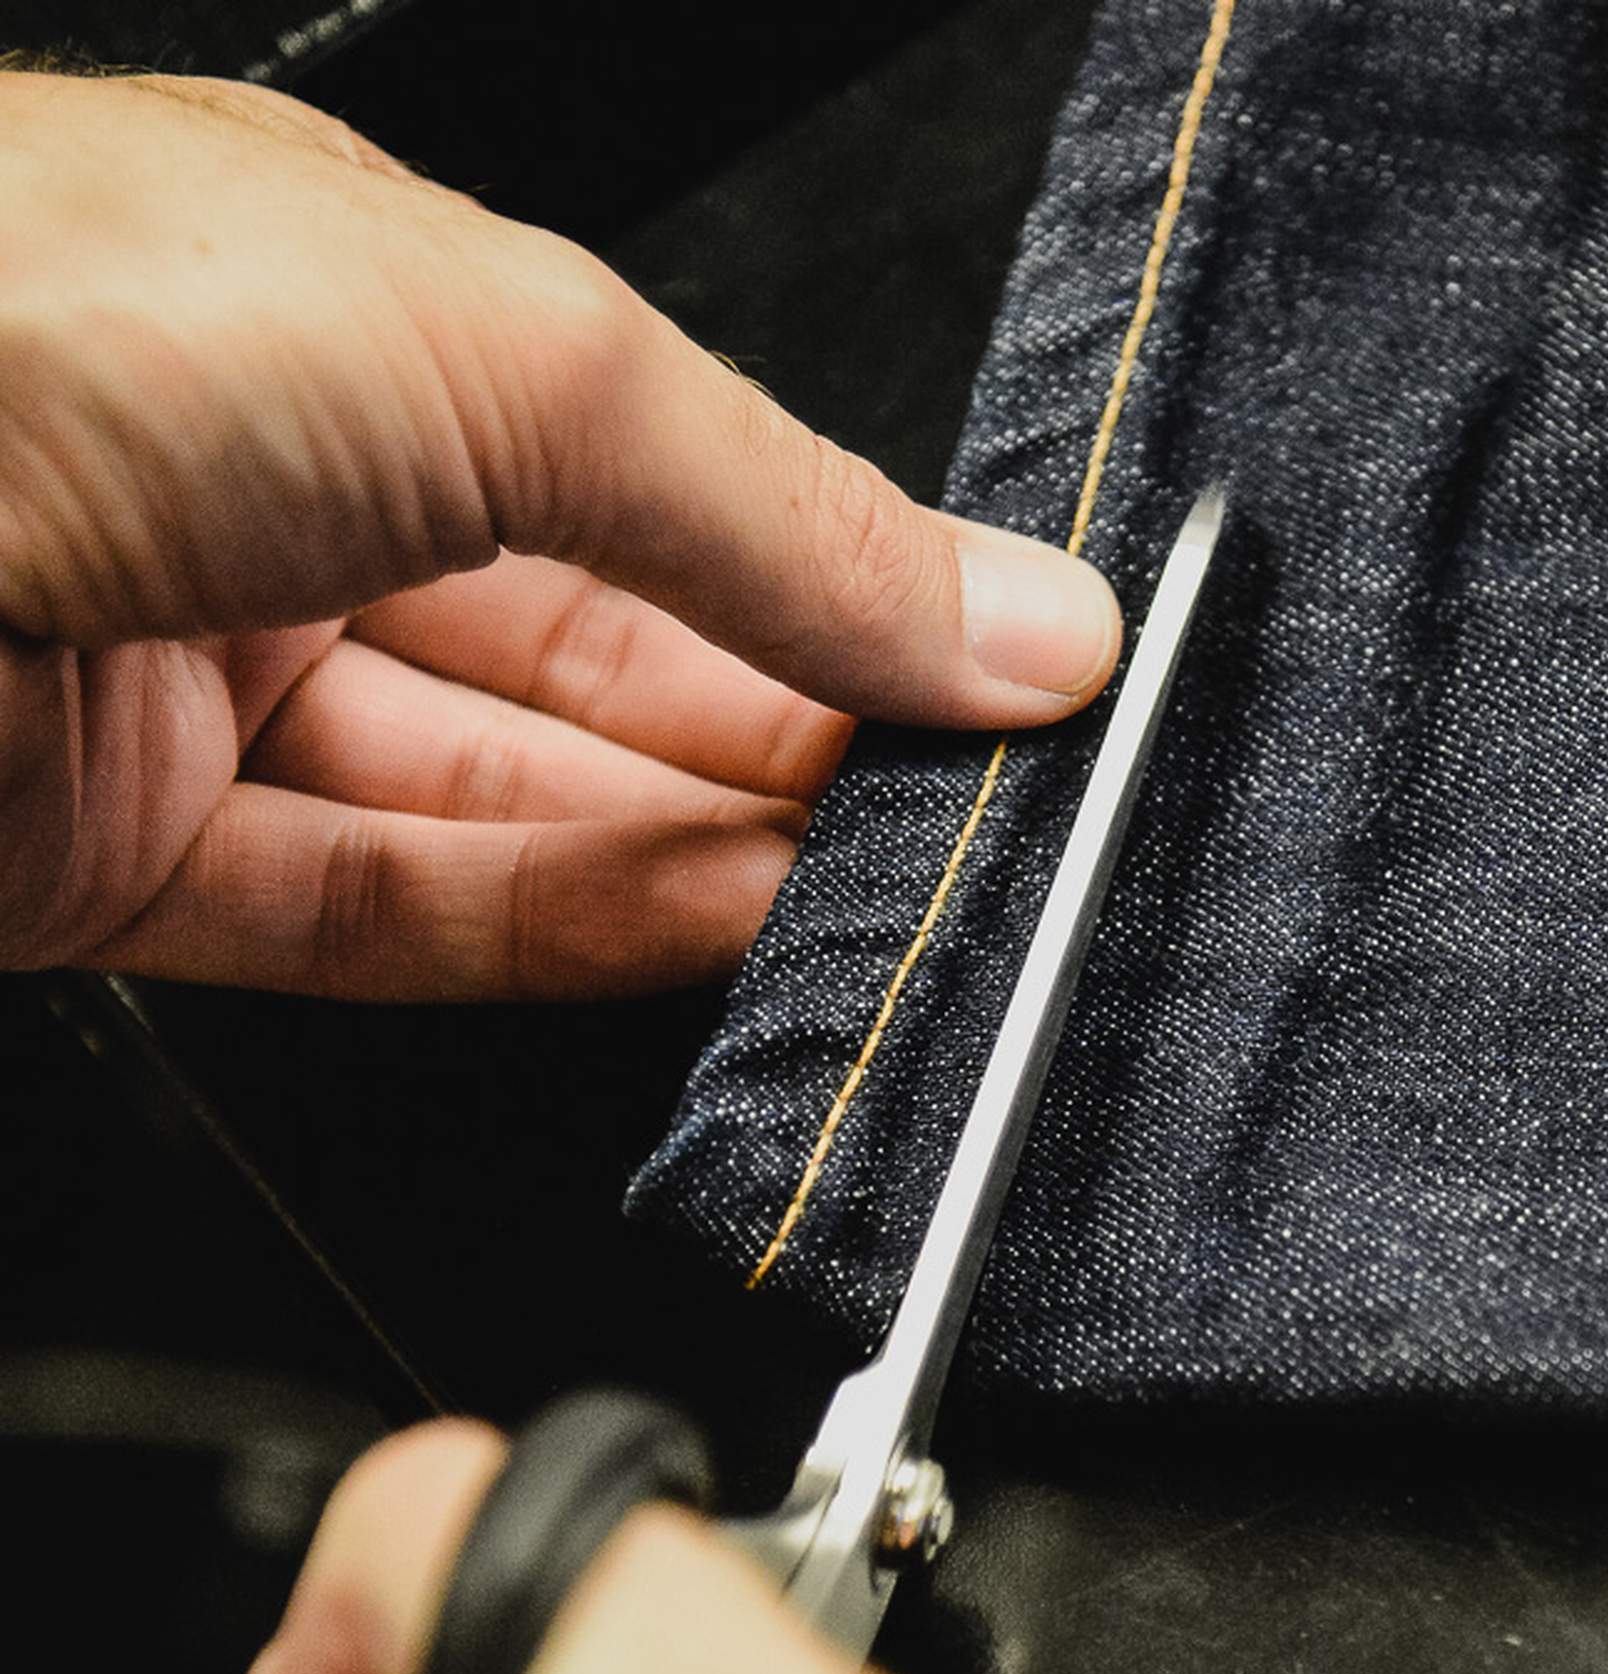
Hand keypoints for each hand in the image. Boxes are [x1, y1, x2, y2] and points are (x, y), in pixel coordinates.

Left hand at [0, 70, 1120, 998]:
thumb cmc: (23, 317)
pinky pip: (378, 903)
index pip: (656, 470)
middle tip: (958, 810)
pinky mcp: (111, 845)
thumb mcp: (505, 357)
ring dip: (696, 850)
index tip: (996, 668)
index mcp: (348, 304)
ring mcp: (186, 672)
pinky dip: (552, 926)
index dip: (834, 573)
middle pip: (593, 646)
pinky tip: (704, 934)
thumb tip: (1007, 615)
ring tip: (869, 895)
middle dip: (788, 730)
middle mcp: (266, 482)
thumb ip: (773, 512)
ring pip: (499, 791)